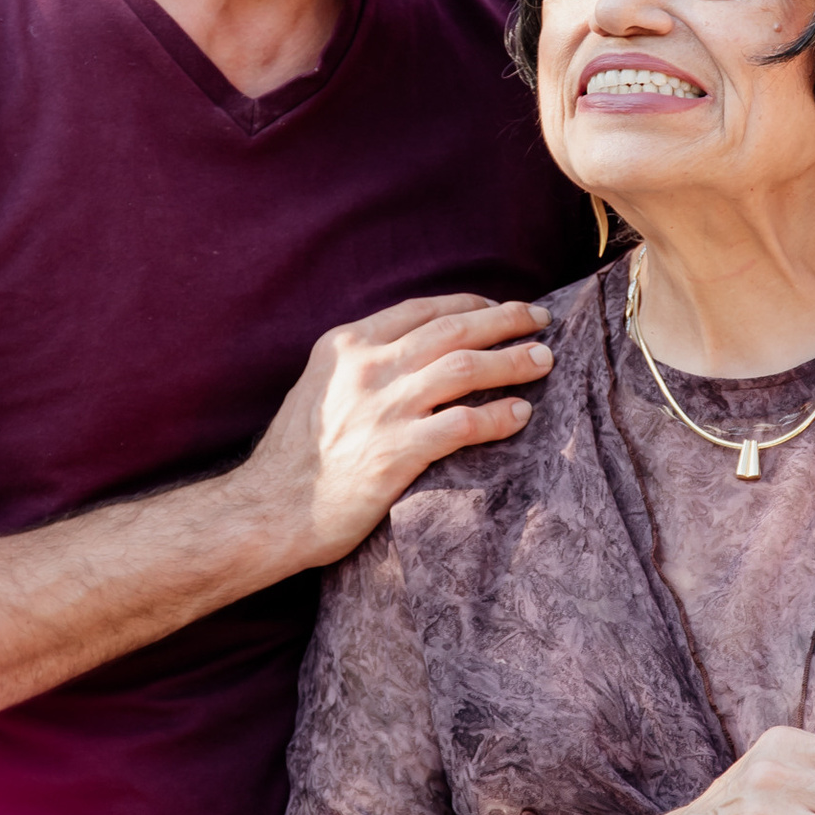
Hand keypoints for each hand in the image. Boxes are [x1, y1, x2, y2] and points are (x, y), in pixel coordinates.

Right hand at [235, 294, 556, 568]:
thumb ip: (360, 363)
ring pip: (467, 368)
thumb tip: (410, 351)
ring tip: (544, 360)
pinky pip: (465, 424)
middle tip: (541, 320)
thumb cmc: (295, 456)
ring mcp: (383, 409)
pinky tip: (520, 415)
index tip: (499, 307)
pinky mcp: (398, 452)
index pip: (423, 309)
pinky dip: (499, 415)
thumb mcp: (319, 386)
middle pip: (455, 328)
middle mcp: (367, 368)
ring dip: (513, 361)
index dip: (470, 303)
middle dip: (506, 320)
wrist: (269, 511)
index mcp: (346, 345)